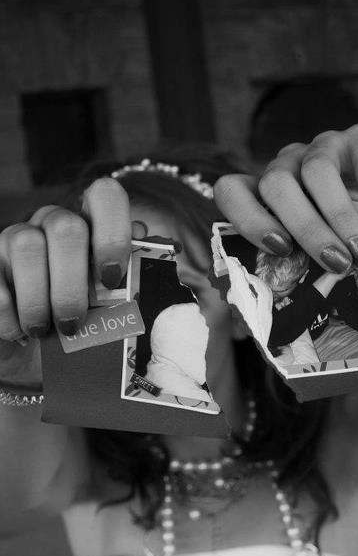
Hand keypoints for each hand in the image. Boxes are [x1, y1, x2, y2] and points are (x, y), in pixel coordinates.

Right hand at [0, 178, 131, 385]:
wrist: (38, 359)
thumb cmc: (84, 330)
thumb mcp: (113, 310)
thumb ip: (132, 280)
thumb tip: (146, 252)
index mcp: (92, 228)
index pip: (105, 195)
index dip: (112, 231)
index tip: (112, 278)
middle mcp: (53, 224)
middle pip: (66, 227)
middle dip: (72, 282)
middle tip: (74, 322)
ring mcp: (15, 238)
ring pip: (26, 244)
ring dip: (38, 298)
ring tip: (44, 332)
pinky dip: (9, 313)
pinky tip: (19, 334)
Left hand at [214, 123, 357, 282]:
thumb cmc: (357, 249)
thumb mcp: (325, 262)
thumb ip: (301, 272)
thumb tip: (277, 309)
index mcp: (268, 195)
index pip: (232, 191)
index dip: (247, 218)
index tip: (279, 249)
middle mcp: (291, 164)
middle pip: (276, 183)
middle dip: (304, 228)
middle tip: (335, 263)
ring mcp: (327, 146)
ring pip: (318, 171)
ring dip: (340, 218)